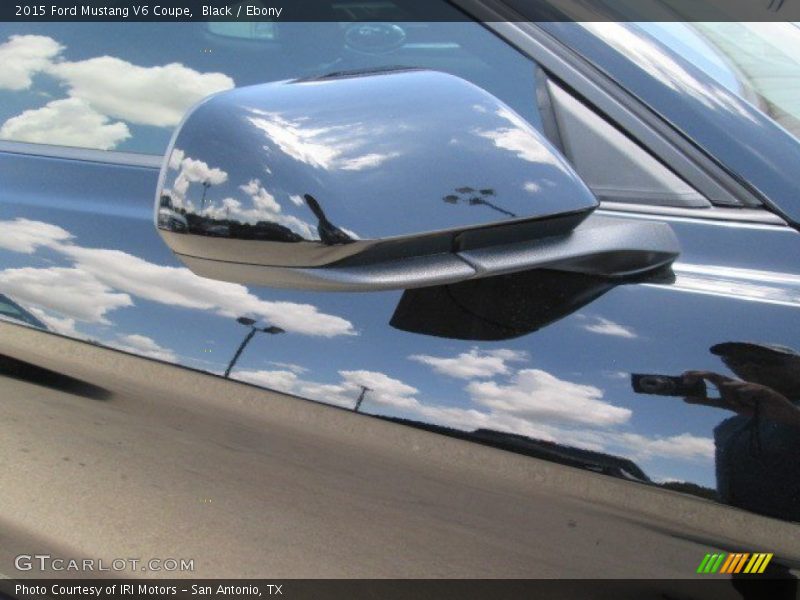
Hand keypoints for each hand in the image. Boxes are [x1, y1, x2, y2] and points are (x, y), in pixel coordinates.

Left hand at [682, 371, 799, 426]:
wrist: (778, 412)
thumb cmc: (751, 407)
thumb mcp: (727, 405)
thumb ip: (709, 401)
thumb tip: (685, 399)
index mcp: (728, 387)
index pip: (709, 378)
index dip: (696, 376)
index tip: (682, 377)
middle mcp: (736, 384)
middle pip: (715, 376)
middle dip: (701, 375)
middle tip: (687, 378)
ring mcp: (749, 386)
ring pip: (732, 386)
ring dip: (731, 396)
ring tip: (739, 405)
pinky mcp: (762, 390)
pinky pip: (749, 390)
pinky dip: (744, 393)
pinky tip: (745, 398)